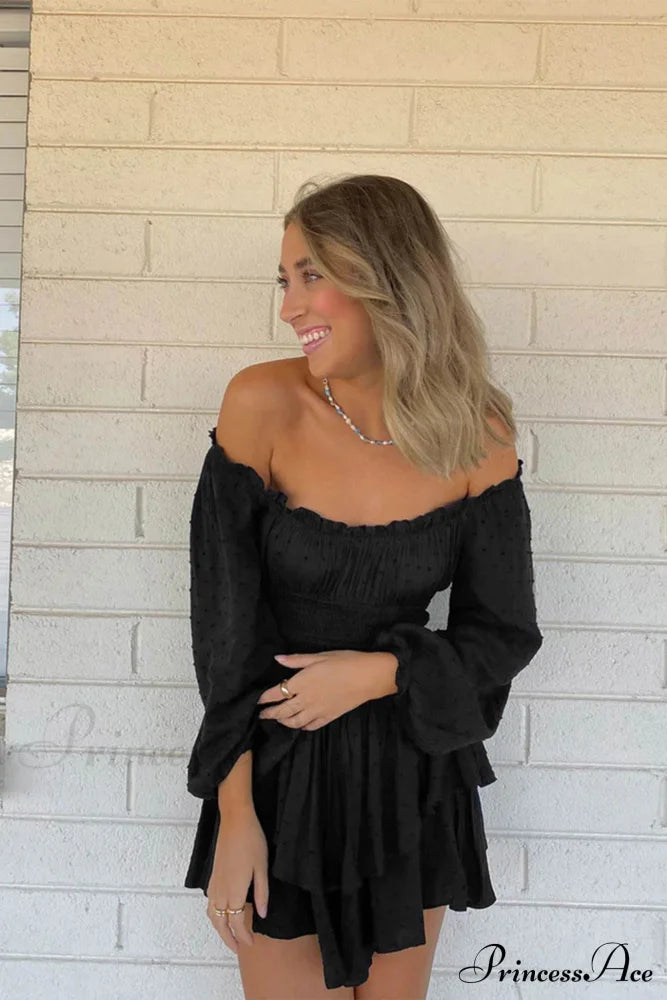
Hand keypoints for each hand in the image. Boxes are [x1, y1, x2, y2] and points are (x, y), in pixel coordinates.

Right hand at [207, 809, 268, 953]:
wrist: (235, 820)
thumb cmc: (252, 841)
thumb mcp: (262, 867)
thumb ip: (262, 893)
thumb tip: (261, 915)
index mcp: (234, 890)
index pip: (236, 923)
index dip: (243, 936)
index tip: (251, 943)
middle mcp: (220, 890)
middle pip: (220, 923)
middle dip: (228, 938)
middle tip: (239, 948)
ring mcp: (214, 882)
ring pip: (212, 914)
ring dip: (219, 928)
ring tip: (230, 935)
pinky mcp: (213, 875)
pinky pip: (210, 903)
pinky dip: (215, 914)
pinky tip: (223, 912)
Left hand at [256, 650, 395, 730]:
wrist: (369, 677)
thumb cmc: (345, 662)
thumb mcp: (320, 656)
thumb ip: (297, 660)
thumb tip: (278, 658)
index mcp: (302, 682)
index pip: (277, 693)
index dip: (265, 698)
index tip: (258, 700)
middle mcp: (307, 699)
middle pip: (282, 711)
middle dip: (270, 713)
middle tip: (262, 715)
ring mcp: (318, 710)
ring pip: (295, 722)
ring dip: (283, 721)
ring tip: (278, 719)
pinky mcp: (329, 717)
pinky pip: (311, 726)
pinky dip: (301, 727)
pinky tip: (299, 725)